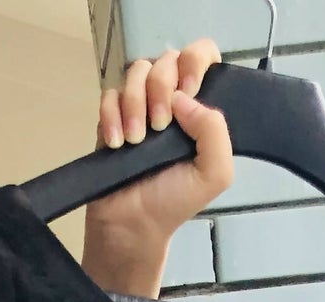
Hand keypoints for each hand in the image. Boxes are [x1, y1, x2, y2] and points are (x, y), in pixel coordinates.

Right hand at [82, 38, 233, 299]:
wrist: (134, 223)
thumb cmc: (174, 200)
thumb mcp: (214, 173)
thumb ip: (215, 131)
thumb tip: (184, 97)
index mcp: (199, 108)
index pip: (202, 56)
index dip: (194, 61)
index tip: (188, 89)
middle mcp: (171, 99)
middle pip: (165, 59)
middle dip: (161, 88)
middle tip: (159, 127)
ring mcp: (140, 104)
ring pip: (136, 71)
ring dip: (135, 104)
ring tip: (135, 141)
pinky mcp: (112, 114)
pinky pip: (109, 92)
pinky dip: (111, 116)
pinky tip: (116, 143)